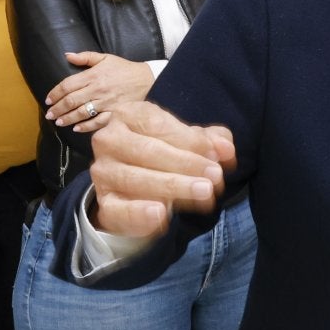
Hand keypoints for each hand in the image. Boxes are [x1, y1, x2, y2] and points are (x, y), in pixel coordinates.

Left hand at [44, 52, 155, 132]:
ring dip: (68, 118)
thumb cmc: (125, 69)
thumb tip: (67, 55)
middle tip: (49, 114)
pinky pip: (98, 122)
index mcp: (93, 75)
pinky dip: (86, 126)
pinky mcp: (115, 112)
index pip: (67, 85)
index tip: (48, 100)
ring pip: (82, 113)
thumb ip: (85, 57)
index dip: (55, 93)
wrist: (148, 79)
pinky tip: (77, 128)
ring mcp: (106, 103)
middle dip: (58, 109)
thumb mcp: (105, 58)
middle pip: (71, 101)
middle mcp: (98, 90)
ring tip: (59, 122)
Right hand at [85, 101, 233, 238]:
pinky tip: (161, 215)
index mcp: (129, 115)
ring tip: (203, 193)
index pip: (158, 124)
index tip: (217, 155)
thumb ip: (210, 140)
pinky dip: (139, 213)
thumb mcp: (189, 141)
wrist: (135, 188)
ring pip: (136, 179)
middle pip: (148, 151)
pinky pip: (118, 209)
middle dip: (185, 164)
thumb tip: (226, 148)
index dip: (190, 140)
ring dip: (173, 187)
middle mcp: (109, 140)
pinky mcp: (104, 203)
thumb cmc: (165, 154)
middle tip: (215, 177)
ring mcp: (103, 172)